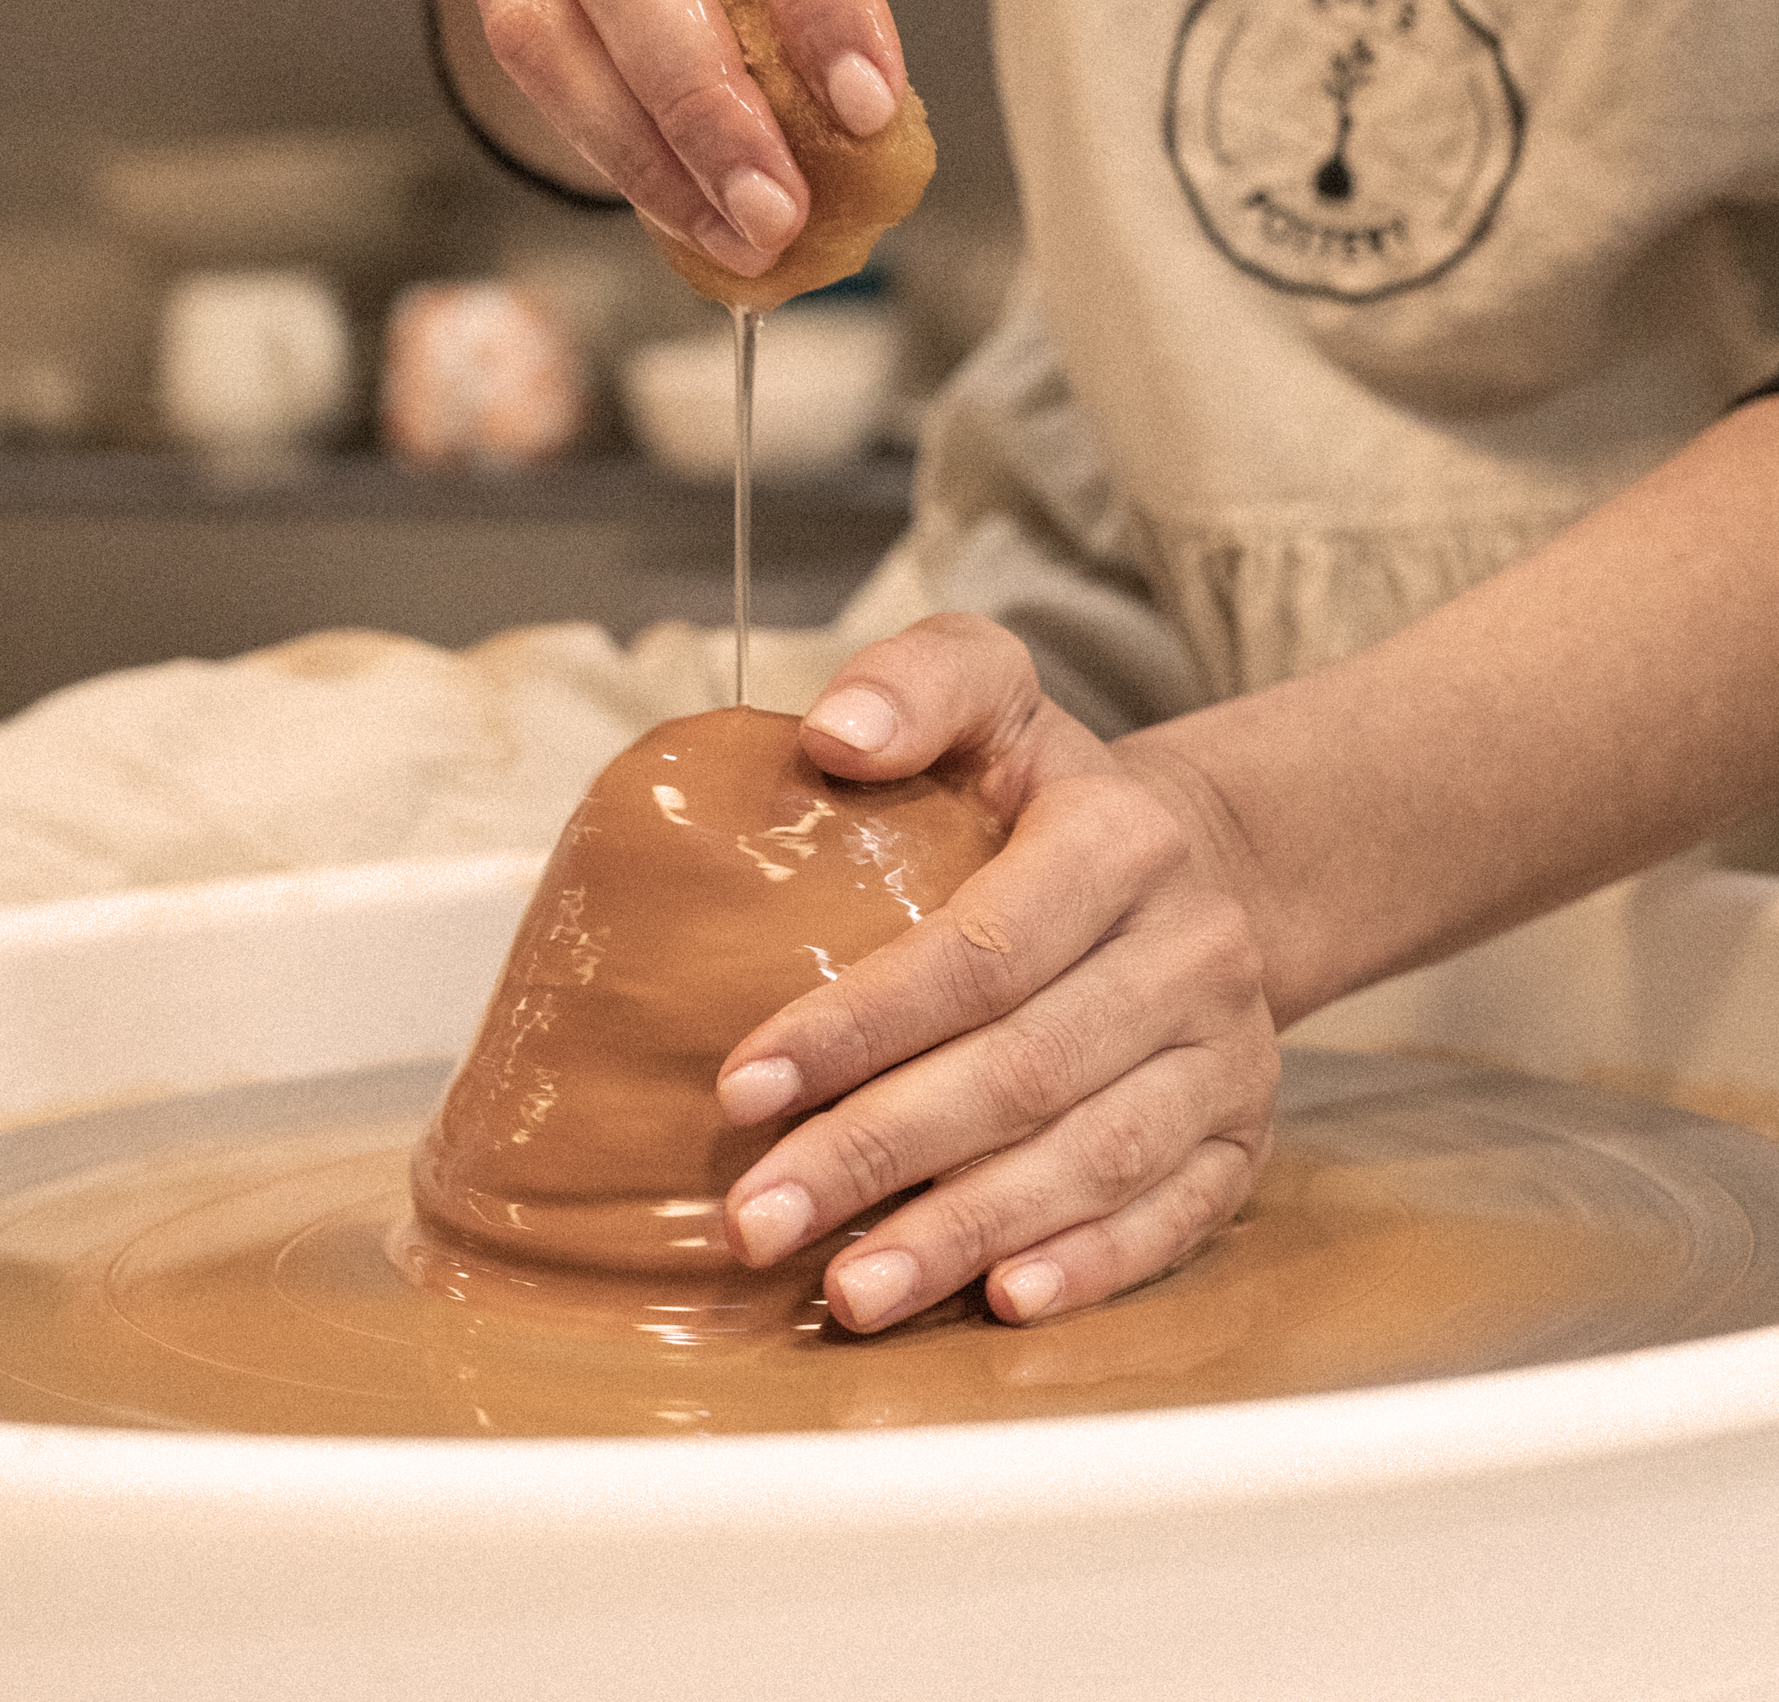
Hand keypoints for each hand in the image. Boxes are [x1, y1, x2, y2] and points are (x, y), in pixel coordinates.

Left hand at [715, 616, 1279, 1330]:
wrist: (1205, 863)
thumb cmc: (1053, 796)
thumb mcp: (994, 695)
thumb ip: (918, 684)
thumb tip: (833, 737)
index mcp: (1120, 841)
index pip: (978, 950)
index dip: (859, 1023)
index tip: (743, 1085)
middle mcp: (1191, 951)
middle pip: (1023, 1072)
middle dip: (880, 1155)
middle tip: (758, 1219)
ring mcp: (1227, 1054)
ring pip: (1095, 1158)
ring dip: (965, 1233)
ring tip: (848, 1293)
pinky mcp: (1244, 1135)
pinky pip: (1175, 1217)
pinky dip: (1091, 1267)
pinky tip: (1001, 1304)